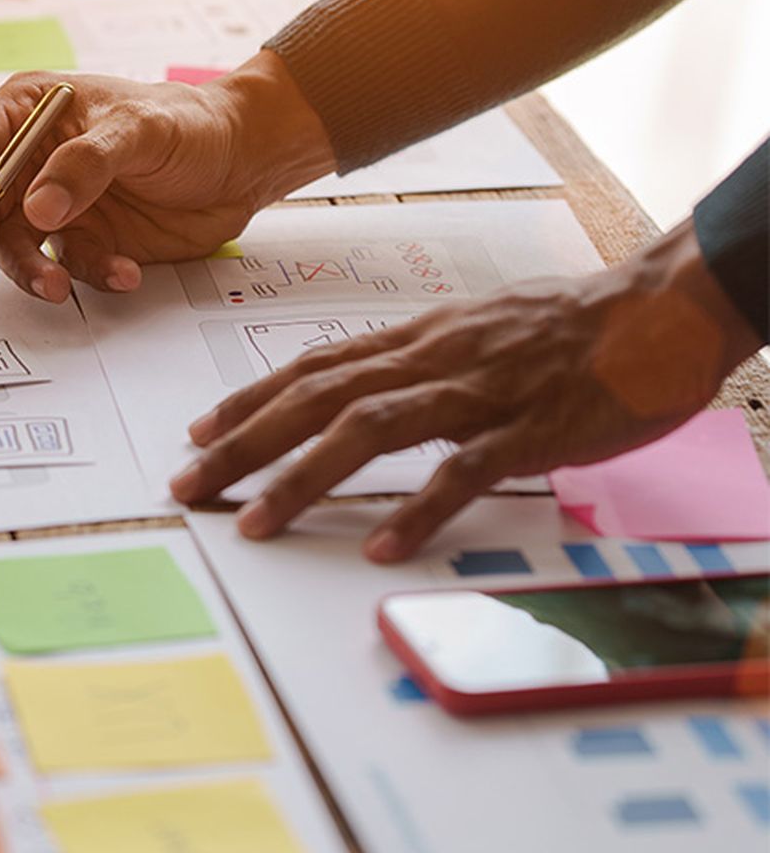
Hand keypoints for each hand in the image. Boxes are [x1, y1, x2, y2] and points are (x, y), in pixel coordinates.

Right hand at [0, 53, 334, 299]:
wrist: (244, 160)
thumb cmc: (191, 123)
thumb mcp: (139, 129)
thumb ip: (85, 164)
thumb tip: (38, 208)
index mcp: (28, 113)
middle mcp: (31, 160)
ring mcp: (55, 204)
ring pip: (17, 247)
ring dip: (30, 271)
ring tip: (57, 286)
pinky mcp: (84, 239)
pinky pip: (69, 266)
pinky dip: (90, 276)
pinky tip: (124, 271)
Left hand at [170, 223, 763, 559]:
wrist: (664, 304)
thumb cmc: (574, 324)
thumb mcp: (479, 330)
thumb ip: (423, 358)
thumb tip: (366, 386)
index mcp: (420, 337)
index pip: (314, 366)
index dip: (251, 399)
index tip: (199, 434)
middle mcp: (434, 357)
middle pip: (318, 397)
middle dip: (245, 444)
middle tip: (189, 485)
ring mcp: (479, 391)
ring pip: (370, 428)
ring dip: (304, 476)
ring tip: (255, 522)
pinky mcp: (530, 428)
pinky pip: (464, 471)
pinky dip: (419, 509)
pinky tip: (382, 547)